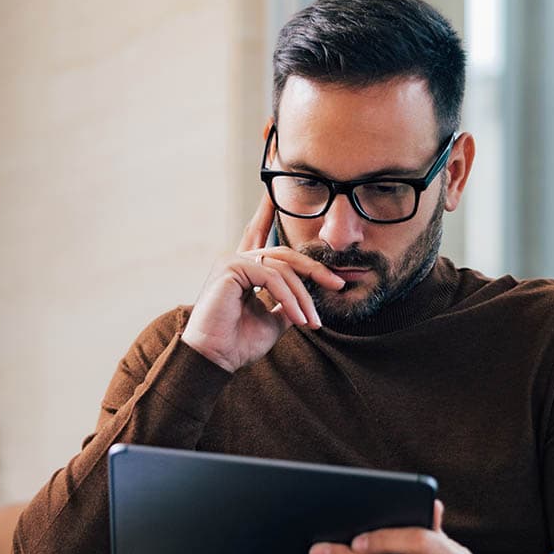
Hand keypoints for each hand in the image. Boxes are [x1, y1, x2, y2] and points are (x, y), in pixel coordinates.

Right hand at [181, 193, 344, 372]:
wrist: (215, 360)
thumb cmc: (237, 344)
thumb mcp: (272, 322)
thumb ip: (287, 306)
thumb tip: (306, 303)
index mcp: (244, 270)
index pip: (260, 236)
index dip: (267, 213)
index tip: (274, 194)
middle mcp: (236, 260)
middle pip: (285, 255)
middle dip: (313, 269)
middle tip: (337, 284)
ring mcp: (232, 261)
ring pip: (282, 269)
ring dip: (302, 297)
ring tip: (312, 321)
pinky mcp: (231, 268)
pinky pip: (272, 278)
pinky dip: (289, 298)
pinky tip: (298, 317)